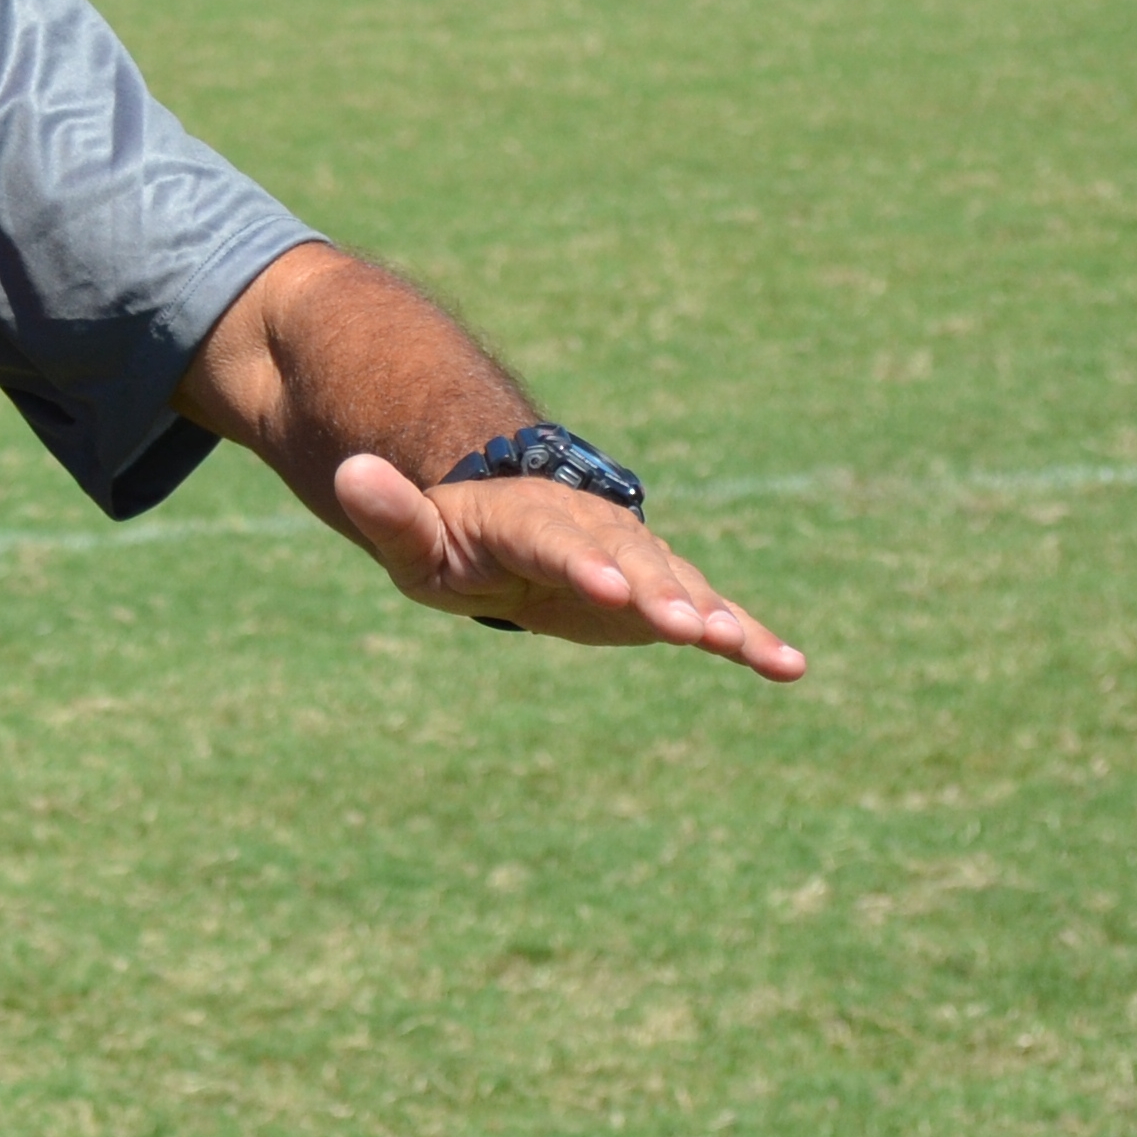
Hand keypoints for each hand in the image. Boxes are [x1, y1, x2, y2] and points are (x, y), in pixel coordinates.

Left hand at [334, 453, 805, 681]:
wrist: (500, 524)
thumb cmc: (447, 539)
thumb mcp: (410, 537)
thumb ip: (390, 512)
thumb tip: (348, 470)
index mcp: (525, 518)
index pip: (553, 540)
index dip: (582, 562)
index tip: (608, 587)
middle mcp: (591, 530)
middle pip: (629, 560)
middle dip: (660, 591)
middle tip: (693, 627)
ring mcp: (633, 558)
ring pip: (677, 583)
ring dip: (711, 613)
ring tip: (745, 646)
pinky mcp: (660, 592)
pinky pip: (709, 613)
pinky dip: (747, 637)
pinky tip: (788, 667)